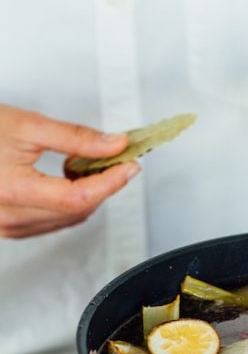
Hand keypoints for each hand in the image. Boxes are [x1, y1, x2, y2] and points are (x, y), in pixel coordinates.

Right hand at [0, 104, 138, 238]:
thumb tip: (115, 145)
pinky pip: (52, 222)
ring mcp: (7, 227)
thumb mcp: (27, 125)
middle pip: (77, 211)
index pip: (79, 198)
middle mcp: (8, 217)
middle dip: (102, 186)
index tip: (129, 165)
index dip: (110, 182)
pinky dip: (68, 203)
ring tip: (84, 165)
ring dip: (87, 195)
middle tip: (114, 159)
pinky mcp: (7, 228)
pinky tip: (65, 180)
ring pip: (68, 220)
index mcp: (13, 190)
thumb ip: (75, 138)